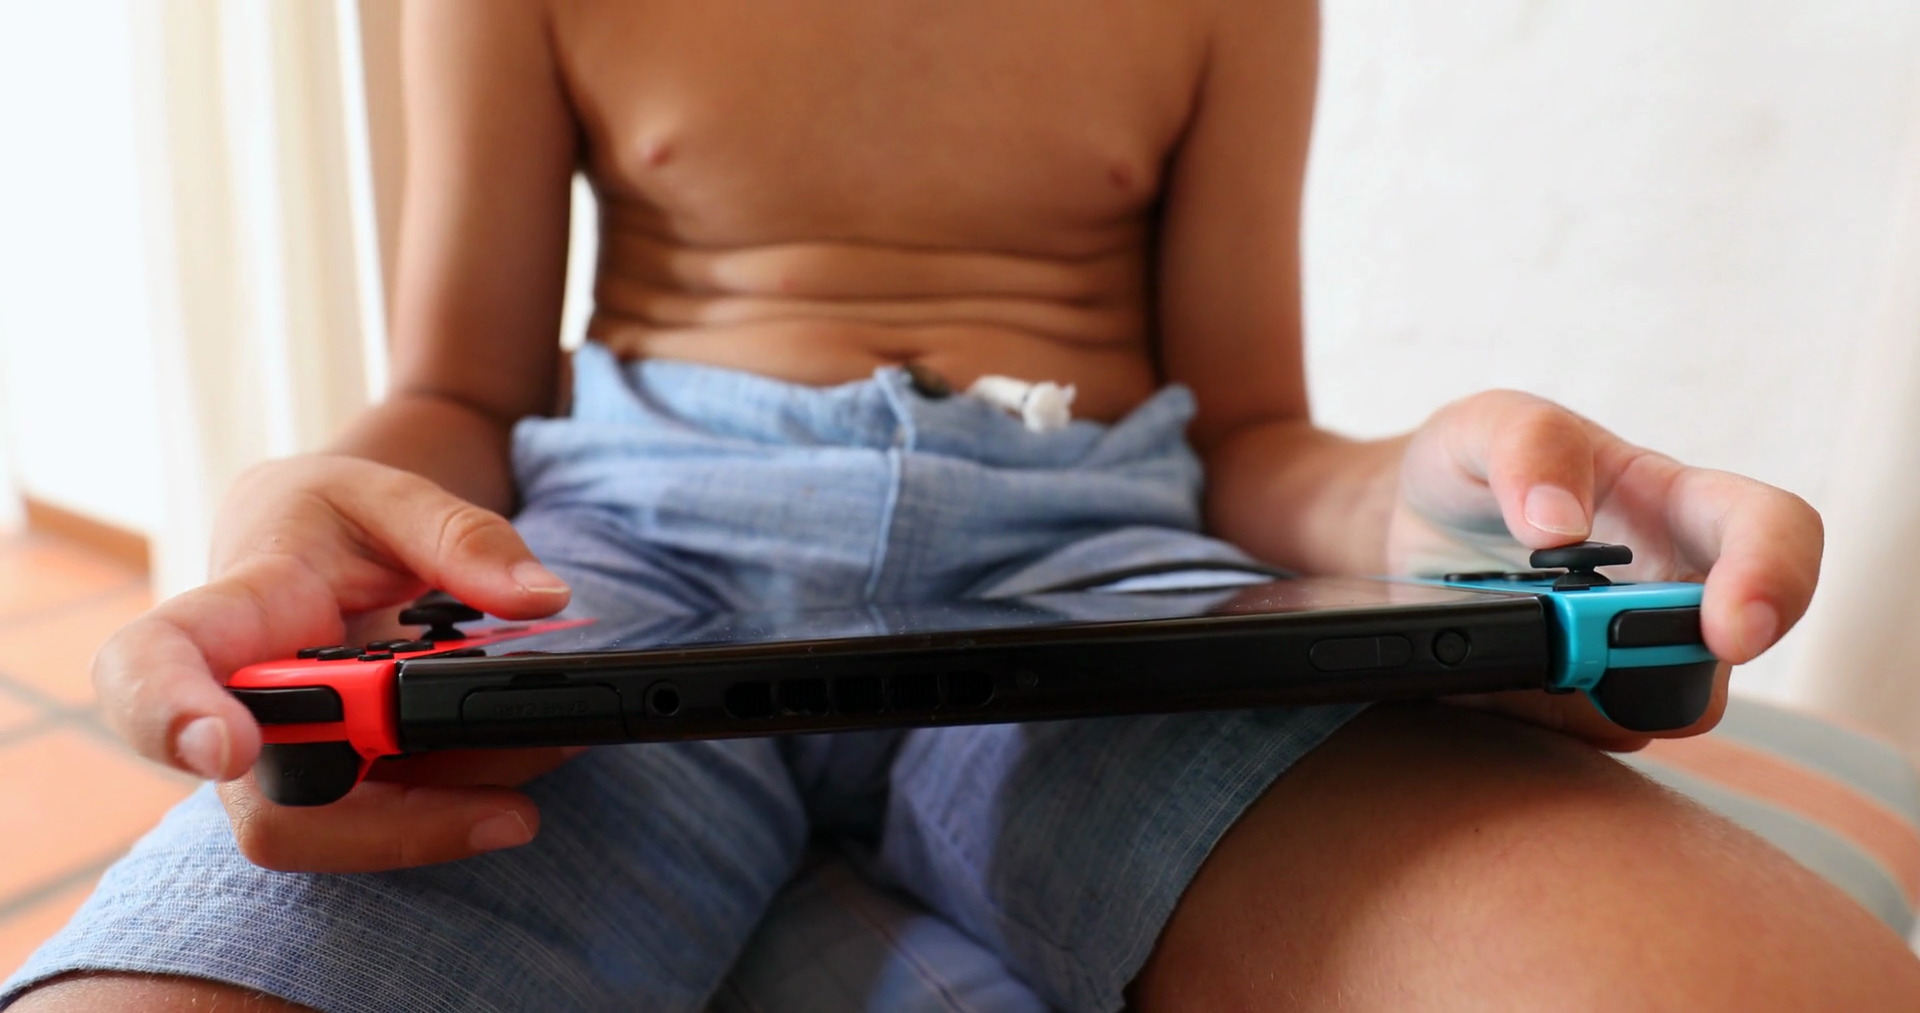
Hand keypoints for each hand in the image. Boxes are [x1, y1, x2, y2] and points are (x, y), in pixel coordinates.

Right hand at [92, 454, 575, 870]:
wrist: (316, 549)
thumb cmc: (328, 521)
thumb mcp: (391, 495)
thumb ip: (462, 537)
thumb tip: (540, 596)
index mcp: (229, 615)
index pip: (152, 668)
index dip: (169, 718)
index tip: (227, 746)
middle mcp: (239, 712)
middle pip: (273, 808)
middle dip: (395, 822)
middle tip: (511, 809)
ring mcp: (287, 762)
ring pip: (346, 833)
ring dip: (454, 818)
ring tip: (557, 751)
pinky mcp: (341, 785)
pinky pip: (393, 821)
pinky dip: (469, 801)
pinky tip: (534, 757)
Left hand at [1386, 390, 1822, 747]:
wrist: (1402, 530)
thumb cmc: (1468, 467)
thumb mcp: (1482, 426)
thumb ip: (1528, 447)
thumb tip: (1559, 526)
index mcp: (1673, 504)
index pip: (1774, 532)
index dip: (1775, 580)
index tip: (1731, 630)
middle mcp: (1671, 590)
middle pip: (1716, 657)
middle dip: (1653, 664)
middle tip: (1569, 647)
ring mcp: (1629, 659)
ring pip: (1652, 712)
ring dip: (1580, 692)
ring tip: (1505, 633)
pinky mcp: (1577, 709)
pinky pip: (1575, 737)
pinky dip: (1526, 712)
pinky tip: (1484, 666)